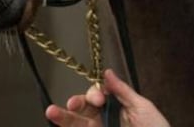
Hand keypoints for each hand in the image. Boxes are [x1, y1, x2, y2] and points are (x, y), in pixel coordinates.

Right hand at [46, 69, 170, 126]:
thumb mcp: (141, 106)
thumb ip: (122, 91)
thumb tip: (107, 72)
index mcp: (114, 107)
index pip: (96, 96)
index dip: (94, 94)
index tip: (100, 99)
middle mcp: (102, 120)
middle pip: (82, 109)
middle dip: (75, 104)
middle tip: (72, 104)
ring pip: (76, 124)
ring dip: (63, 118)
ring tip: (52, 112)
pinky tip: (60, 124)